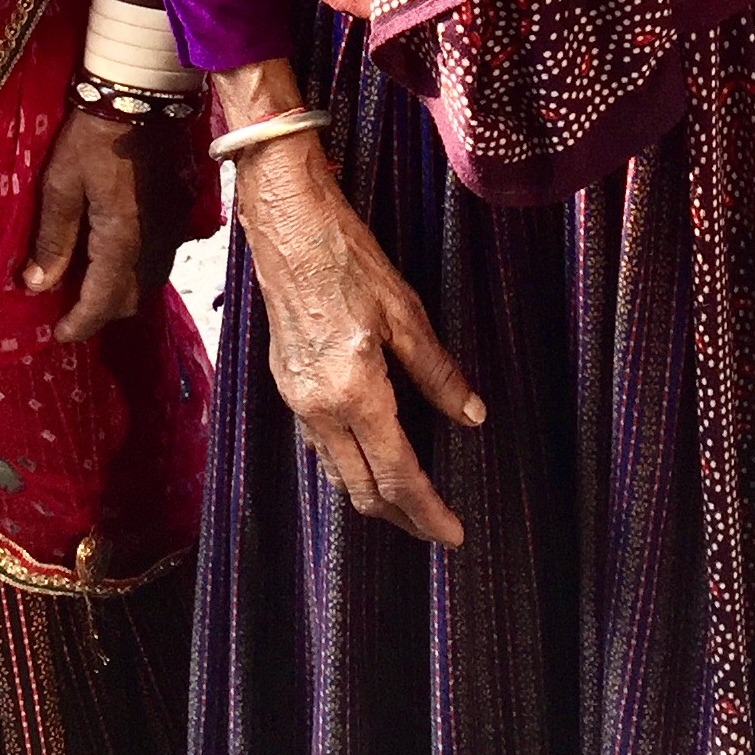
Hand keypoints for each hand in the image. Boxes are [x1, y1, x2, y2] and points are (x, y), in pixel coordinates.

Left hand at [23, 106, 203, 342]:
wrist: (143, 94)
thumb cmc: (93, 136)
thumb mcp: (61, 183)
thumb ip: (53, 238)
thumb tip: (37, 286)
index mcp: (123, 242)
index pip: (103, 302)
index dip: (80, 324)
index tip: (58, 335)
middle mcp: (155, 244)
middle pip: (132, 300)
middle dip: (102, 313)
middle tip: (70, 310)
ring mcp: (173, 228)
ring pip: (150, 281)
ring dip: (122, 293)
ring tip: (90, 286)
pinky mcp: (180, 210)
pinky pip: (161, 258)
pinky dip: (138, 270)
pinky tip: (117, 256)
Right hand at [224, 81, 482, 545]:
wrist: (284, 220)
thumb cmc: (346, 254)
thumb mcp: (404, 311)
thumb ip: (437, 371)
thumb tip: (470, 415)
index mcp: (354, 391)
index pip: (396, 474)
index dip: (426, 511)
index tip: (453, 534)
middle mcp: (318, 406)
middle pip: (361, 488)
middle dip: (400, 517)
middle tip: (435, 529)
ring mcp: (295, 396)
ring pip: (335, 470)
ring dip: (372, 494)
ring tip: (407, 502)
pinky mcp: (285, 380)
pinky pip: (319, 443)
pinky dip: (347, 463)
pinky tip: (367, 455)